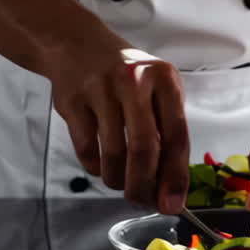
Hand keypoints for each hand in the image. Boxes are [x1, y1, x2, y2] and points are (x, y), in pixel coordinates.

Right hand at [45, 22, 188, 212]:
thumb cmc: (127, 76)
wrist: (77, 45)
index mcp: (164, 79)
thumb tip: (171, 187)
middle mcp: (133, 80)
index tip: (173, 204)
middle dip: (144, 185)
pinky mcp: (72, 101)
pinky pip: (86, 149)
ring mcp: (100, 89)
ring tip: (121, 184)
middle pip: (144, 148)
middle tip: (142, 202)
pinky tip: (101, 166)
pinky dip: (96, 167)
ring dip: (118, 179)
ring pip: (113, 153)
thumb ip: (167, 130)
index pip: (176, 135)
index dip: (176, 175)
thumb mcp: (156, 89)